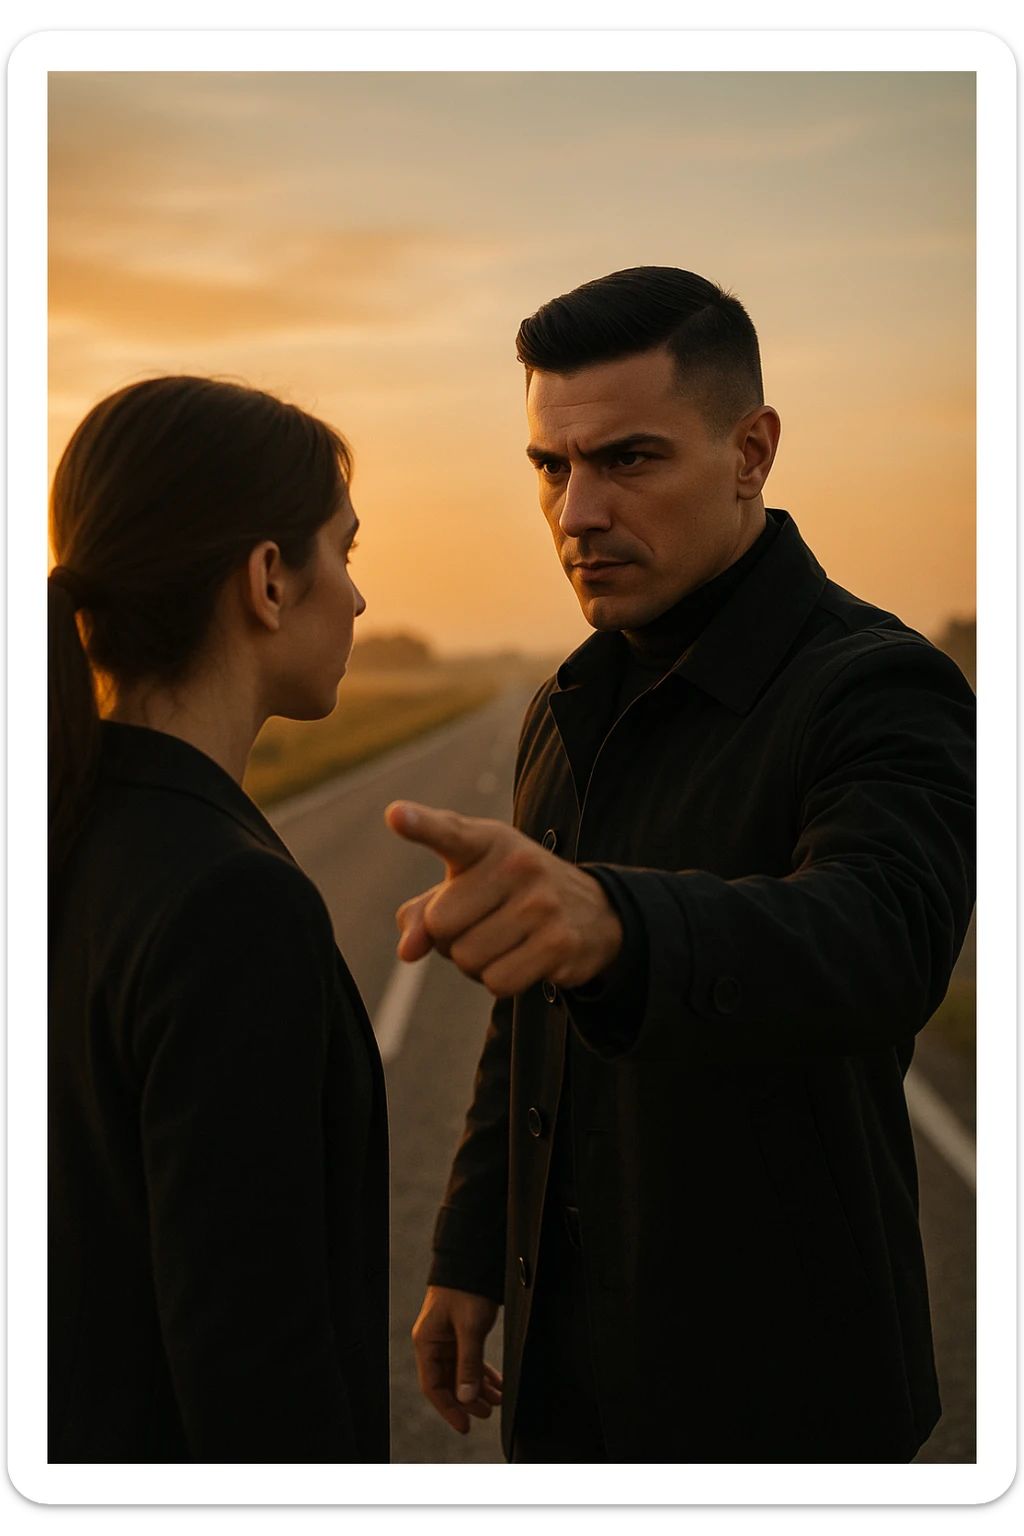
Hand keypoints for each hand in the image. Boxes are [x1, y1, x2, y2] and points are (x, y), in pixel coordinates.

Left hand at [385, 801, 623, 996]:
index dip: (419, 824)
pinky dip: (500, 980)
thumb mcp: (467, 887)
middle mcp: (517, 864)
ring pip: (467, 959)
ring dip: (475, 964)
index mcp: (488, 841)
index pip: (449, 832)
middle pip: (440, 926)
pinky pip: (497, 982)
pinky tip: (522, 959)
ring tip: (505, 941)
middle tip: (483, 923)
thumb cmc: (511, 895)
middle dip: (450, 938)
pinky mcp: (558, 942)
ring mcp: (542, 903)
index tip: (395, 816)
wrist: (595, 911)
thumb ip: (423, 912)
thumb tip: (408, 952)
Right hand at [411, 1285, 502, 1434]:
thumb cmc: (465, 1289)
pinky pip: (470, 1360)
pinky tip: (497, 1384)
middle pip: (449, 1382)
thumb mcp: (469, 1328)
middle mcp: (435, 1343)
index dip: (448, 1408)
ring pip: (461, 1372)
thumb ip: (468, 1363)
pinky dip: (483, 1373)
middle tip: (487, 1413)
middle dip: (468, 1400)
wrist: (473, 1258)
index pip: (433, 1386)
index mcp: (427, 1342)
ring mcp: (448, 1338)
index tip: (465, 1425)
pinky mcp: (462, 1333)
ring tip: (498, 1400)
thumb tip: (467, 1397)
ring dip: (478, 1388)